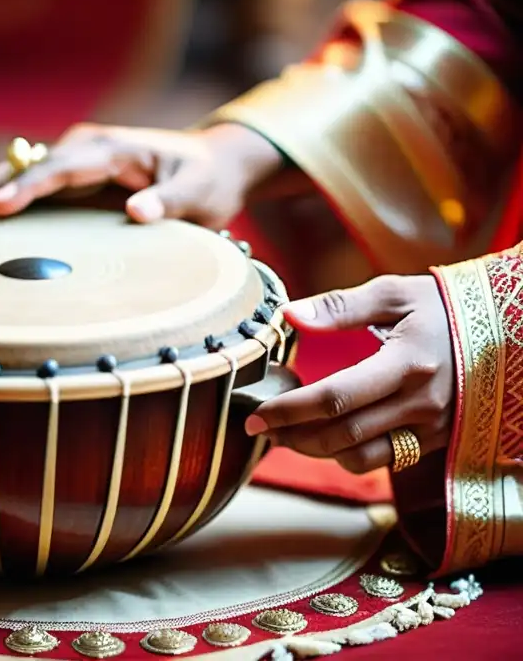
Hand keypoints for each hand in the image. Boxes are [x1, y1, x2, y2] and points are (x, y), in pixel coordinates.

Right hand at [0, 122, 283, 228]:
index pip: (62, 167)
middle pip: (28, 165)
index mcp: (113, 148)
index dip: (28, 187)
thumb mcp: (202, 193)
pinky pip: (32, 187)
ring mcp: (75, 162)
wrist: (212, 164)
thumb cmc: (208, 180)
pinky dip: (2, 198)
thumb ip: (173, 202)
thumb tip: (136, 211)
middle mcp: (86, 148)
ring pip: (21, 173)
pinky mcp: (72, 180)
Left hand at [245, 275, 454, 473]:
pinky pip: (385, 460)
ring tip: (285, 436)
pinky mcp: (435, 440)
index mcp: (407, 364)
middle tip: (259, 427)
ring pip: (361, 457)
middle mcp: (420, 403)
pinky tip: (326, 439)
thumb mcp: (394, 293)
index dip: (290, 409)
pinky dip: (349, 456)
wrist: (506, 329)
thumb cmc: (443, 306)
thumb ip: (340, 306)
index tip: (257, 413)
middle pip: (342, 435)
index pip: (335, 397)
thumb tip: (290, 315)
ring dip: (316, 452)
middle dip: (292, 435)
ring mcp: (431, 427)